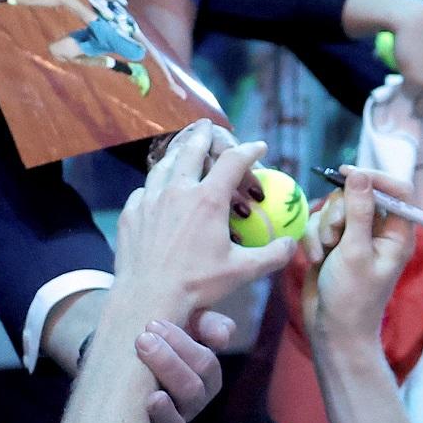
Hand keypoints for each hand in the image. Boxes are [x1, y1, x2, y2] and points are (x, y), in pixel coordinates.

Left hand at [109, 123, 295, 324]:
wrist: (148, 296)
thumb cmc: (197, 285)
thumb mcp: (241, 271)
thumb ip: (271, 255)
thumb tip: (291, 244)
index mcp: (208, 200)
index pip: (233, 162)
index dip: (249, 151)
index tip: (258, 146)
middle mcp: (178, 191)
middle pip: (192, 150)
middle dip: (203, 135)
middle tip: (207, 126)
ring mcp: (150, 199)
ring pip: (164, 165)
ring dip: (176, 153)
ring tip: (181, 147)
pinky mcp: (131, 213)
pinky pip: (143, 190)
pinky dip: (154, 185)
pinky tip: (156, 189)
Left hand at [135, 310, 232, 422]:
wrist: (112, 360)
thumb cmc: (153, 339)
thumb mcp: (180, 324)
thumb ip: (205, 323)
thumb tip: (223, 336)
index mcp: (204, 374)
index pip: (207, 364)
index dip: (184, 344)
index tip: (153, 324)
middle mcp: (196, 397)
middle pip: (196, 382)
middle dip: (170, 358)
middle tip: (143, 338)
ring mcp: (180, 416)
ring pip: (188, 400)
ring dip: (167, 372)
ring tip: (141, 354)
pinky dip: (164, 413)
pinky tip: (151, 398)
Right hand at [300, 166, 415, 351]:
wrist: (333, 331)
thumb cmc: (352, 297)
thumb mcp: (355, 251)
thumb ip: (359, 211)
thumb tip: (360, 175)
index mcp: (398, 233)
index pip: (397, 189)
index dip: (374, 177)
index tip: (346, 174)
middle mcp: (379, 231)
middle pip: (358, 195)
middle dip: (339, 212)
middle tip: (334, 236)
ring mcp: (355, 237)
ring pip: (335, 208)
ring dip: (323, 228)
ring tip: (324, 254)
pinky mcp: (334, 244)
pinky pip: (320, 223)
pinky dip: (313, 239)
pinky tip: (315, 260)